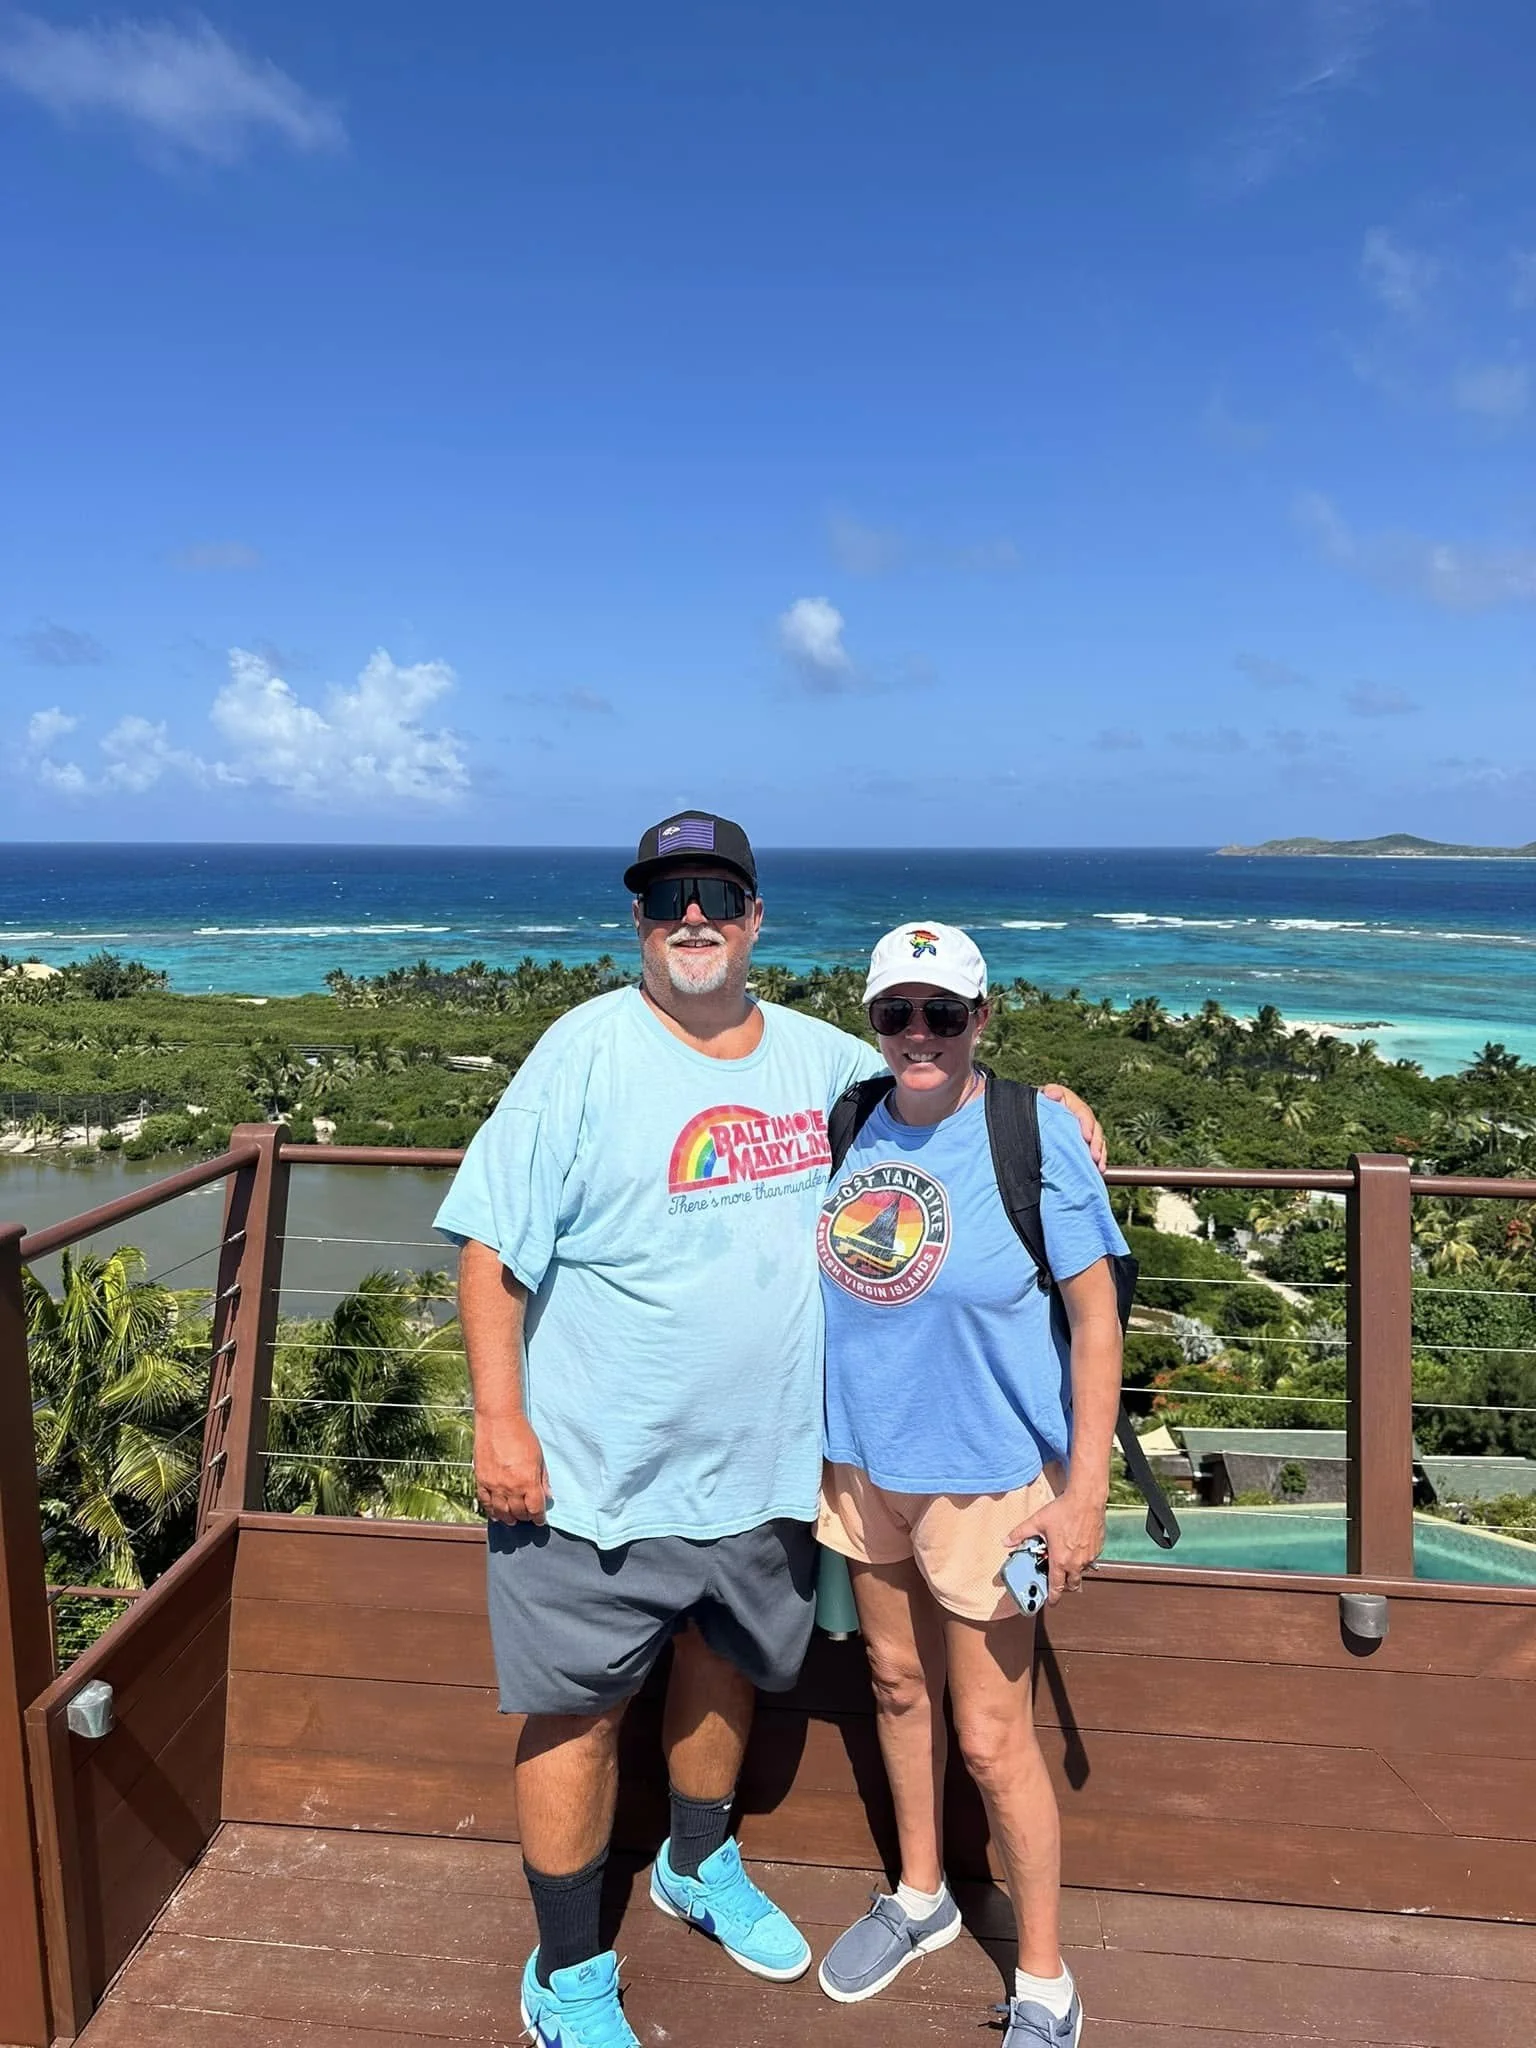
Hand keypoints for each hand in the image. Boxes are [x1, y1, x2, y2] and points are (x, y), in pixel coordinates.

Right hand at [475, 1413, 550, 1524]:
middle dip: (525, 1517)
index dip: (539, 1517)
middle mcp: (510, 1487)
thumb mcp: (539, 1456)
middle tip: (528, 1517)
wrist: (498, 1420)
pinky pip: (486, 1502)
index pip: (535, 1509)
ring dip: (509, 1518)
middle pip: (518, 1512)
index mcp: (528, 1481)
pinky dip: (491, 1511)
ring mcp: (494, 1485)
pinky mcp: (481, 1480)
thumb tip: (547, 1495)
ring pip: (501, 1512)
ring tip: (513, 1520)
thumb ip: (543, 1478)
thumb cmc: (521, 1434)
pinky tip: (496, 1514)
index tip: (540, 1519)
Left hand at [1007, 1486, 1106, 1603]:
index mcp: (1060, 1560)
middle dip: (1064, 1586)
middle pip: (1071, 1584)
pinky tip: (1076, 1548)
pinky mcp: (1098, 1549)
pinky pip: (1090, 1561)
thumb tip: (1005, 1541)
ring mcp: (1089, 1557)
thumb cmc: (1063, 1510)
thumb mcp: (1037, 1521)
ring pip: (1081, 1572)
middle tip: (1057, 1581)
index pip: (1056, 1586)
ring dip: (1073, 1572)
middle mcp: (1076, 1563)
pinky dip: (1082, 1560)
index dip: (1053, 1597)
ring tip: (1065, 1562)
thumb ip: (1020, 1533)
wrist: (1086, 1499)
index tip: (1051, 1602)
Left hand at [1041, 1083, 1105, 1170]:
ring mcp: (1081, 1128)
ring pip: (1096, 1139)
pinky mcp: (1081, 1141)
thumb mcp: (1039, 1098)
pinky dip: (1098, 1160)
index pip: (1083, 1112)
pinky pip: (1094, 1150)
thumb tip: (1052, 1093)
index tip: (1087, 1137)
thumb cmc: (1033, 1106)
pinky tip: (1100, 1169)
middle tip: (1094, 1156)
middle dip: (1095, 1142)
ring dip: (1099, 1153)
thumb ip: (1048, 1093)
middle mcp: (1078, 1114)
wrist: (1027, 1115)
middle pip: (1093, 1127)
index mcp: (1069, 1101)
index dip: (1087, 1124)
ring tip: (1098, 1165)